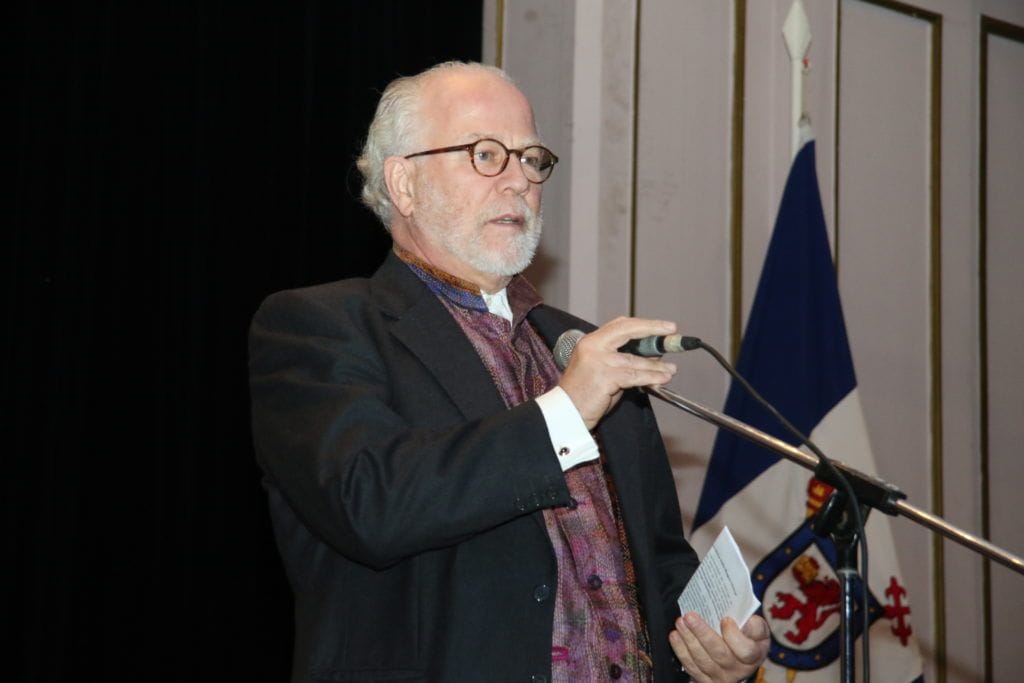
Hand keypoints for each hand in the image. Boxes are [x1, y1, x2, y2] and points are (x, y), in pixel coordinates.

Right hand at [557, 316, 678, 429]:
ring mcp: (599, 361)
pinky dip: (652, 377)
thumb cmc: (584, 394)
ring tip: (671, 369)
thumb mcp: (603, 370)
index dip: (644, 324)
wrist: (567, 413)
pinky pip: (635, 376)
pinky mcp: (605, 377)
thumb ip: (623, 360)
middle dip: (654, 330)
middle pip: (629, 330)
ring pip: (636, 359)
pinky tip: (662, 379)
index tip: (663, 326)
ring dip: (657, 364)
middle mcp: (594, 346)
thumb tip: (651, 354)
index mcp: (591, 341)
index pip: (621, 325)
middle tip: (672, 332)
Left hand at [668, 612, 769, 682]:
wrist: (740, 657)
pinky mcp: (706, 680)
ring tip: (680, 623)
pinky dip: (681, 650)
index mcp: (753, 656)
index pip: (746, 651)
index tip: (725, 619)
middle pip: (719, 654)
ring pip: (703, 661)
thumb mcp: (758, 631)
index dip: (734, 636)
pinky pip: (692, 667)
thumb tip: (748, 620)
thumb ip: (755, 626)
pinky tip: (675, 636)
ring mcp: (721, 677)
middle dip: (702, 633)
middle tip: (689, 616)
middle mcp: (738, 670)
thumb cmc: (748, 638)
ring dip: (689, 640)